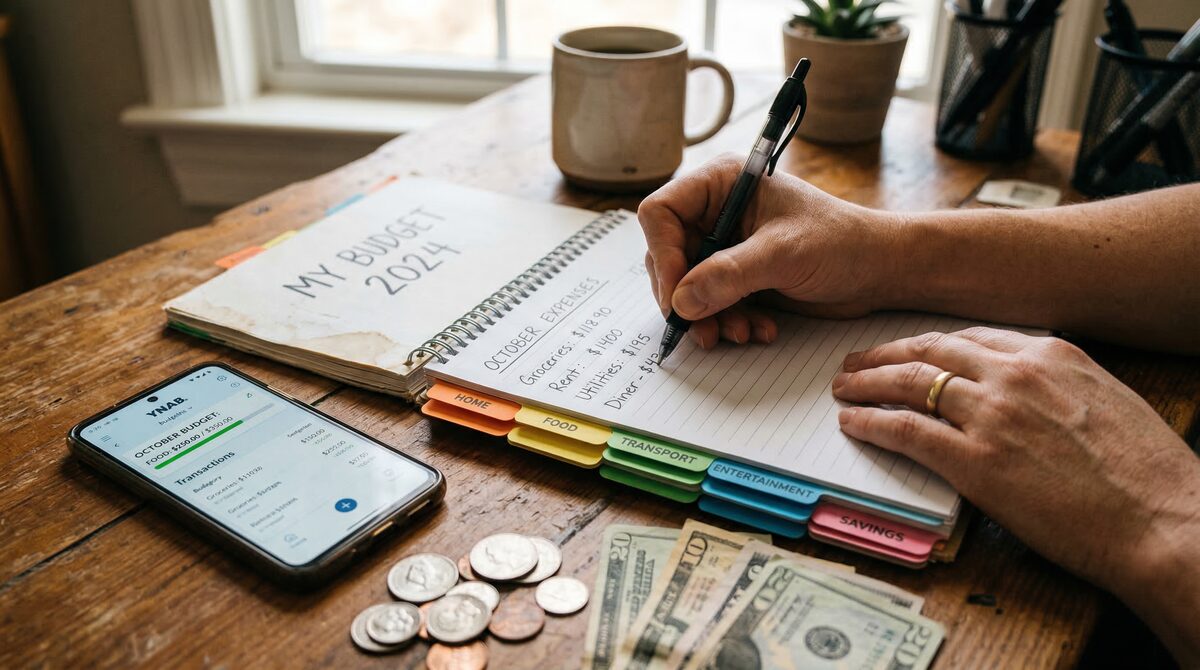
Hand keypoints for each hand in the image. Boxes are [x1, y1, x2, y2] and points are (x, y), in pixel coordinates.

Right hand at [638, 155, 894, 347]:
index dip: (663, 255)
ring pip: (686, 286)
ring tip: (738, 333)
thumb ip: (730, 274)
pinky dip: (726, 321)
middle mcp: (715, 212)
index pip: (661, 213)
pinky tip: (757, 330)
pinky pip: (709, 303)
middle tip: (702, 328)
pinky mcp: (736, 277)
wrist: (879, 270)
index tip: (678, 295)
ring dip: (707, 316)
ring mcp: (725, 246)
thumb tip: (682, 301)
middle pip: (667, 255)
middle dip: (686, 297)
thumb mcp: (784, 254)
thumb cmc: (842, 242)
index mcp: (721, 184)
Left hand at [832, 327, 1199, 661]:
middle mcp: (1015, 375)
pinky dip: (871, 422)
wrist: (1164, 519)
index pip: (969, 338)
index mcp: (1051, 355)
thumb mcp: (1105, 402)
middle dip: (885, 355)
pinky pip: (905, 430)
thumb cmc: (1146, 474)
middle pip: (929, 351)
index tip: (907, 351)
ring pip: (908, 383)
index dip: (928, 345)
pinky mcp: (975, 461)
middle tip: (856, 362)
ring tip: (843, 388)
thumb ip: (1057, 388)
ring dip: (867, 383)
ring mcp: (992, 415)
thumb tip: (1023, 394)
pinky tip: (852, 423)